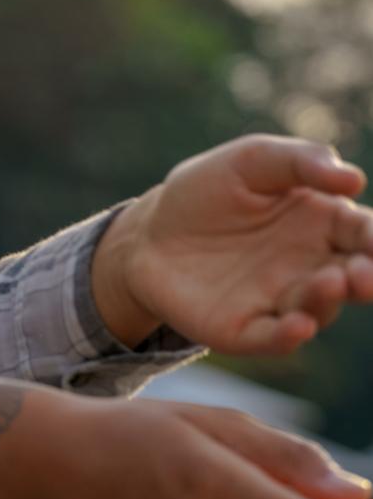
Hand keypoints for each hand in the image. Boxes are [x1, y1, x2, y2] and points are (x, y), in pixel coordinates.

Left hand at [97, 135, 372, 353]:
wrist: (148, 232)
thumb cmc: (208, 191)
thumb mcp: (250, 161)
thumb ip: (300, 161)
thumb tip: (353, 179)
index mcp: (324, 225)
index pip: (366, 233)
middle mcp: (314, 268)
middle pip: (355, 278)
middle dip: (368, 278)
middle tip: (365, 273)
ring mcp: (282, 301)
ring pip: (318, 308)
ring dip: (328, 300)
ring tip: (331, 282)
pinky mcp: (246, 328)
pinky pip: (273, 337)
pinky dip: (289, 336)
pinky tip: (298, 326)